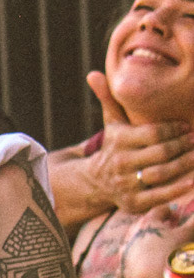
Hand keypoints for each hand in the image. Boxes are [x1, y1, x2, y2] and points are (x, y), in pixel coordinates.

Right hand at [84, 72, 193, 217]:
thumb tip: (93, 74)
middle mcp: (121, 164)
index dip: (173, 129)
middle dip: (182, 145)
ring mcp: (127, 185)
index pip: (152, 133)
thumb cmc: (114, 145)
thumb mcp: (112, 122)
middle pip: (160, 153)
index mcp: (119, 141)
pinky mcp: (133, 203)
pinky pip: (160, 195)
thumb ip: (109, 98)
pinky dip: (178, 188)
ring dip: (184, 164)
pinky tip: (193, 179)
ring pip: (162, 173)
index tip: (186, 126)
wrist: (97, 182)